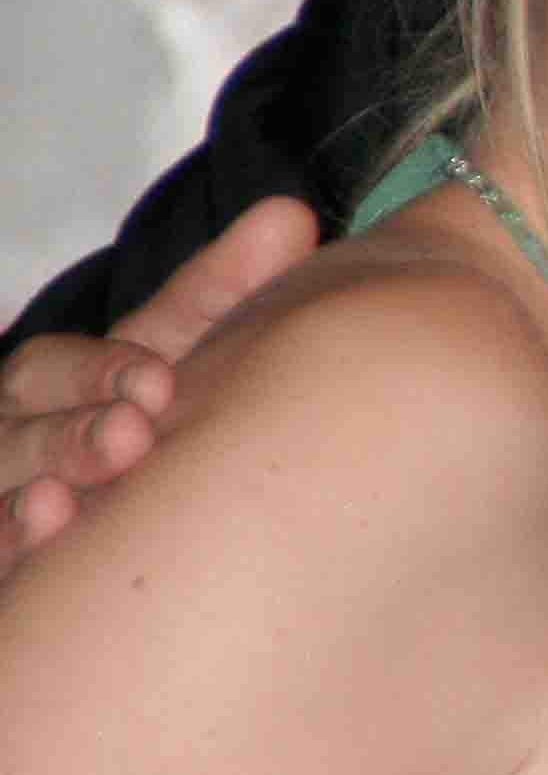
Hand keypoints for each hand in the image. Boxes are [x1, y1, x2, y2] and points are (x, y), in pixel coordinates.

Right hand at [0, 198, 318, 577]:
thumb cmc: (139, 424)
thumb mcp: (173, 357)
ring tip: (90, 485)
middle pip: (23, 422)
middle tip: (134, 435)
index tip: (158, 381)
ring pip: (4, 487)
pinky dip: (16, 542)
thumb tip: (291, 214)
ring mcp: (3, 495)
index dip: (102, 370)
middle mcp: (15, 435)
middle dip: (76, 428)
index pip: (59, 365)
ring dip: (47, 484)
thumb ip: (221, 293)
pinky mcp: (4, 560)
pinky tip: (50, 528)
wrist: (95, 536)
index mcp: (56, 386)